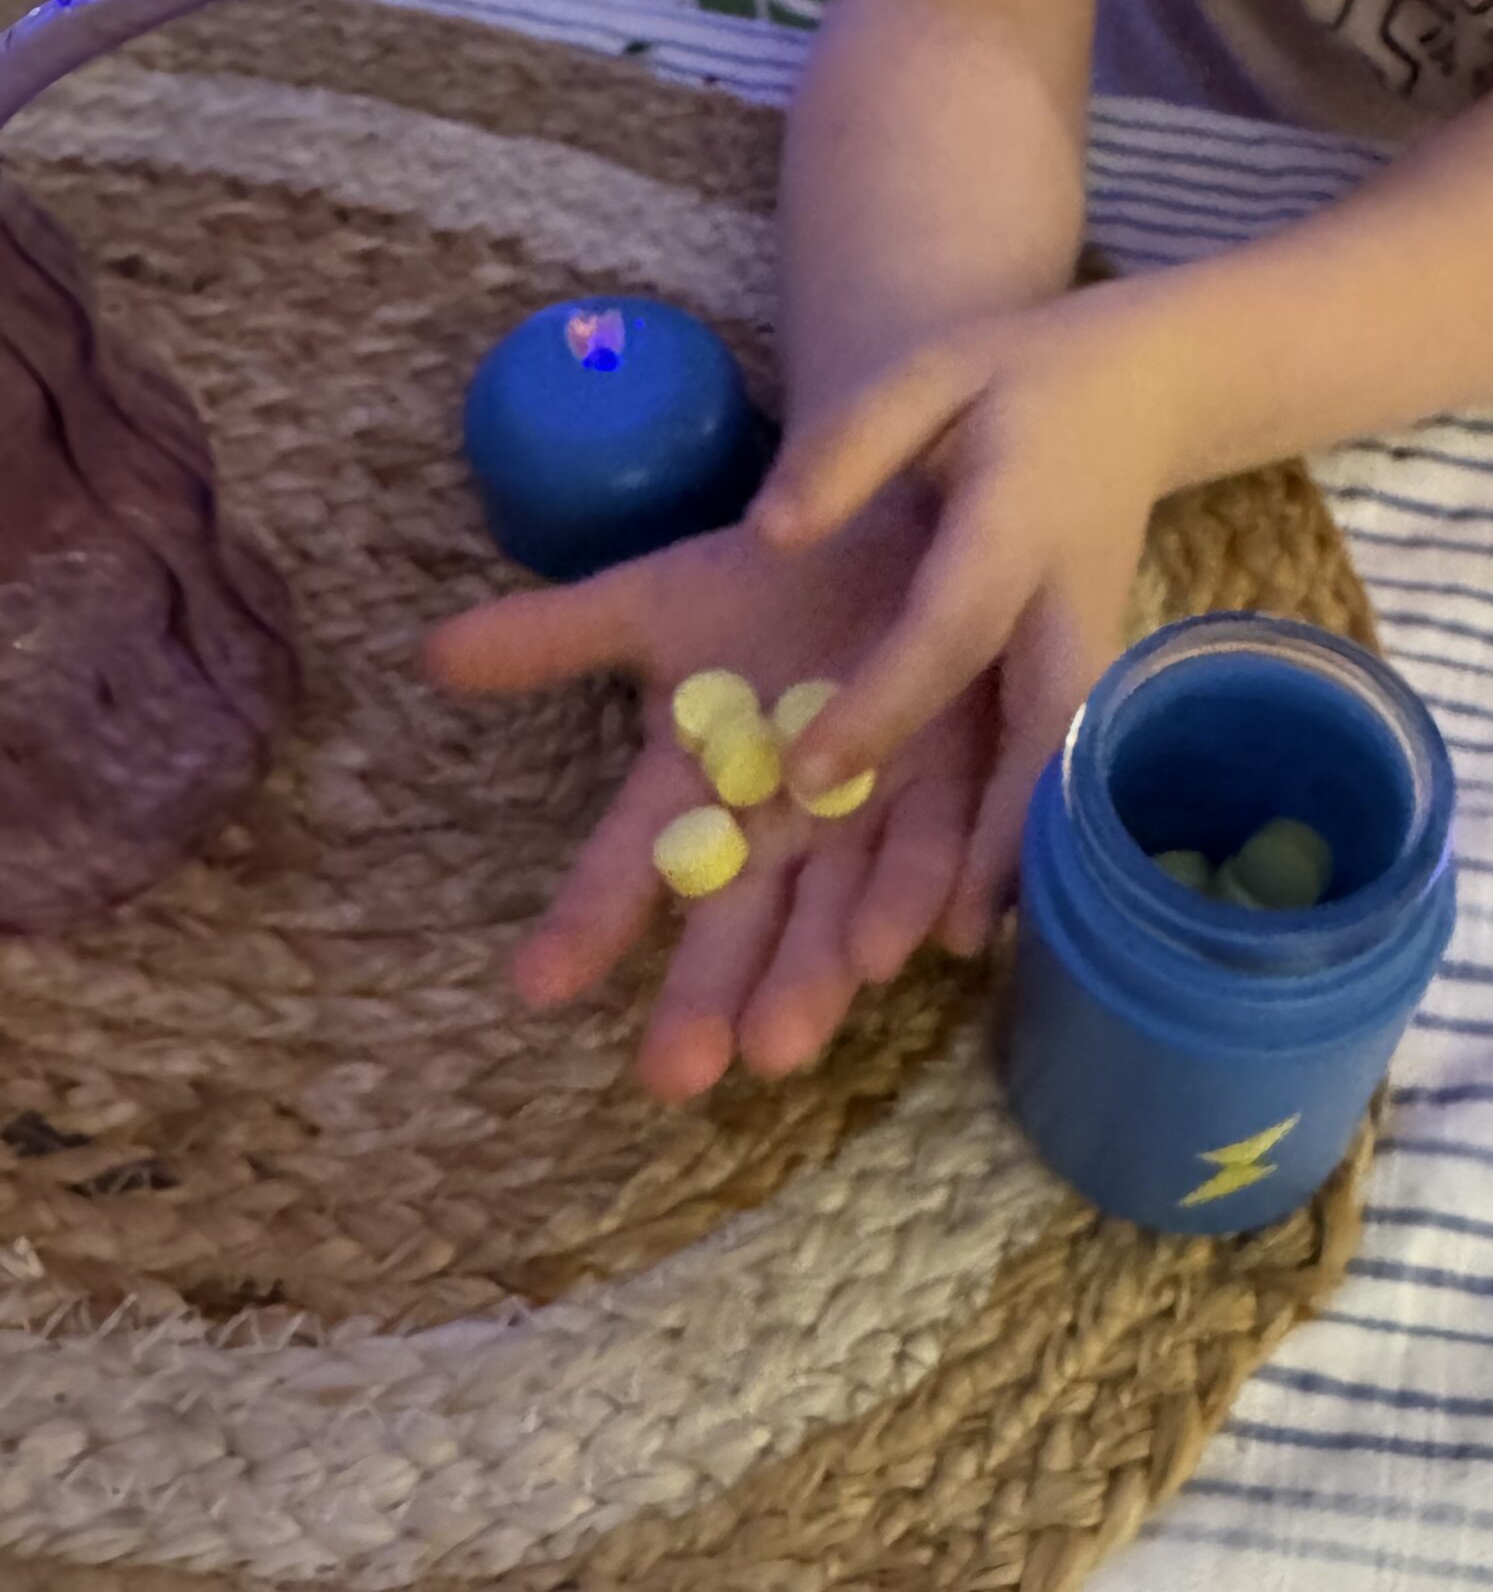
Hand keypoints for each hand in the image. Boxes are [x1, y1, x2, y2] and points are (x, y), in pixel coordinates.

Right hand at [427, 486, 990, 1103]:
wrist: (899, 517)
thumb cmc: (779, 576)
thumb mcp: (662, 599)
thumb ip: (557, 636)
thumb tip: (430, 653)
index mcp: (704, 786)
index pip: (635, 865)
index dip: (590, 921)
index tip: (536, 983)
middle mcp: (783, 823)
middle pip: (740, 920)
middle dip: (710, 995)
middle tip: (674, 1073)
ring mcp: (873, 814)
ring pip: (840, 910)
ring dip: (815, 972)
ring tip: (782, 1041)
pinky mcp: (963, 784)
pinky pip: (948, 847)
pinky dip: (933, 893)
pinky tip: (927, 944)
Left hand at [758, 284, 1179, 934]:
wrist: (1138, 388)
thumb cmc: (1011, 380)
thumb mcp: (927, 375)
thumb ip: (851, 448)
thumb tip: (772, 535)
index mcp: (1016, 522)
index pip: (949, 624)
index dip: (886, 702)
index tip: (809, 775)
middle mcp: (1062, 602)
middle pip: (1036, 732)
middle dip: (988, 836)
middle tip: (923, 941)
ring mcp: (1087, 647)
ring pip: (1055, 770)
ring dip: (1008, 865)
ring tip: (946, 956)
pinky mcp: (1084, 678)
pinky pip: (1058, 767)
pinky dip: (1026, 842)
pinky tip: (974, 920)